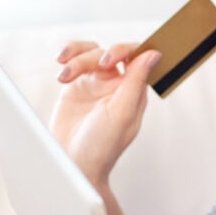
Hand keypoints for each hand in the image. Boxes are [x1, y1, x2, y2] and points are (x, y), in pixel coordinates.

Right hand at [51, 42, 161, 185]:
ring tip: (64, 75)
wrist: (74, 164)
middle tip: (92, 67)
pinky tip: (61, 68)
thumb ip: (136, 82)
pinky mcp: (76, 86)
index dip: (124, 50)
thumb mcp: (121, 114)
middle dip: (98, 55)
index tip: (108, 61)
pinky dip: (68, 58)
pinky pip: (75, 61)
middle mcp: (117, 85)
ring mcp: (96, 84)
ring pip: (91, 53)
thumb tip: (154, 54)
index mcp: (134, 92)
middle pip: (111, 51)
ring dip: (77, 58)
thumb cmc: (101, 147)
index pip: (137, 57)